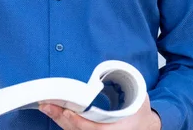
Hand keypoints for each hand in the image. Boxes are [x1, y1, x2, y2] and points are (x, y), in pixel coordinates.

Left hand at [39, 93, 160, 129]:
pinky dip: (64, 122)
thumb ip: (126, 85)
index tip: (67, 112)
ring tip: (46, 106)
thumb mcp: (138, 97)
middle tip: (47, 105)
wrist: (146, 126)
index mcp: (118, 129)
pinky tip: (55, 111)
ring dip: (59, 119)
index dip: (78, 121)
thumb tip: (113, 69)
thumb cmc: (141, 112)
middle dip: (61, 118)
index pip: (94, 129)